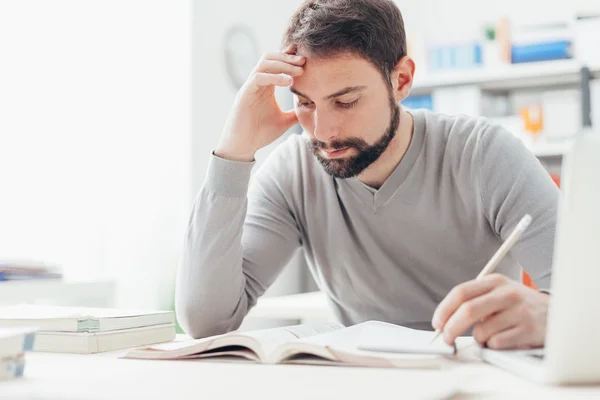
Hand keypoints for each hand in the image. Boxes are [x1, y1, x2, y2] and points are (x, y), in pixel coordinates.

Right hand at [215, 46, 304, 161]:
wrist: (244, 146)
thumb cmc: (260, 133)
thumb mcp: (284, 121)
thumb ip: (295, 114)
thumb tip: (311, 112)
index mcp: (266, 86)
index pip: (277, 63)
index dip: (290, 57)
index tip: (306, 60)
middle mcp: (257, 83)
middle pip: (270, 57)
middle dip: (288, 57)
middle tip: (304, 61)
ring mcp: (250, 87)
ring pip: (264, 63)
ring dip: (282, 64)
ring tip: (298, 71)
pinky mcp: (245, 94)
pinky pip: (258, 77)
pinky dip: (274, 77)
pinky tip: (288, 82)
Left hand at [432, 273, 548, 348]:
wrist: (557, 313)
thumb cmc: (520, 305)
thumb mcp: (499, 292)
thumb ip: (474, 301)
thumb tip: (445, 321)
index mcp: (495, 281)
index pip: (461, 292)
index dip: (444, 309)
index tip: (437, 323)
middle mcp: (507, 293)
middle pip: (467, 311)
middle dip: (451, 328)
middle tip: (447, 339)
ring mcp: (519, 311)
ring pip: (482, 331)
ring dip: (479, 339)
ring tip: (491, 335)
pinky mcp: (529, 330)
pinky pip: (497, 343)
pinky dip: (494, 346)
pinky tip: (506, 339)